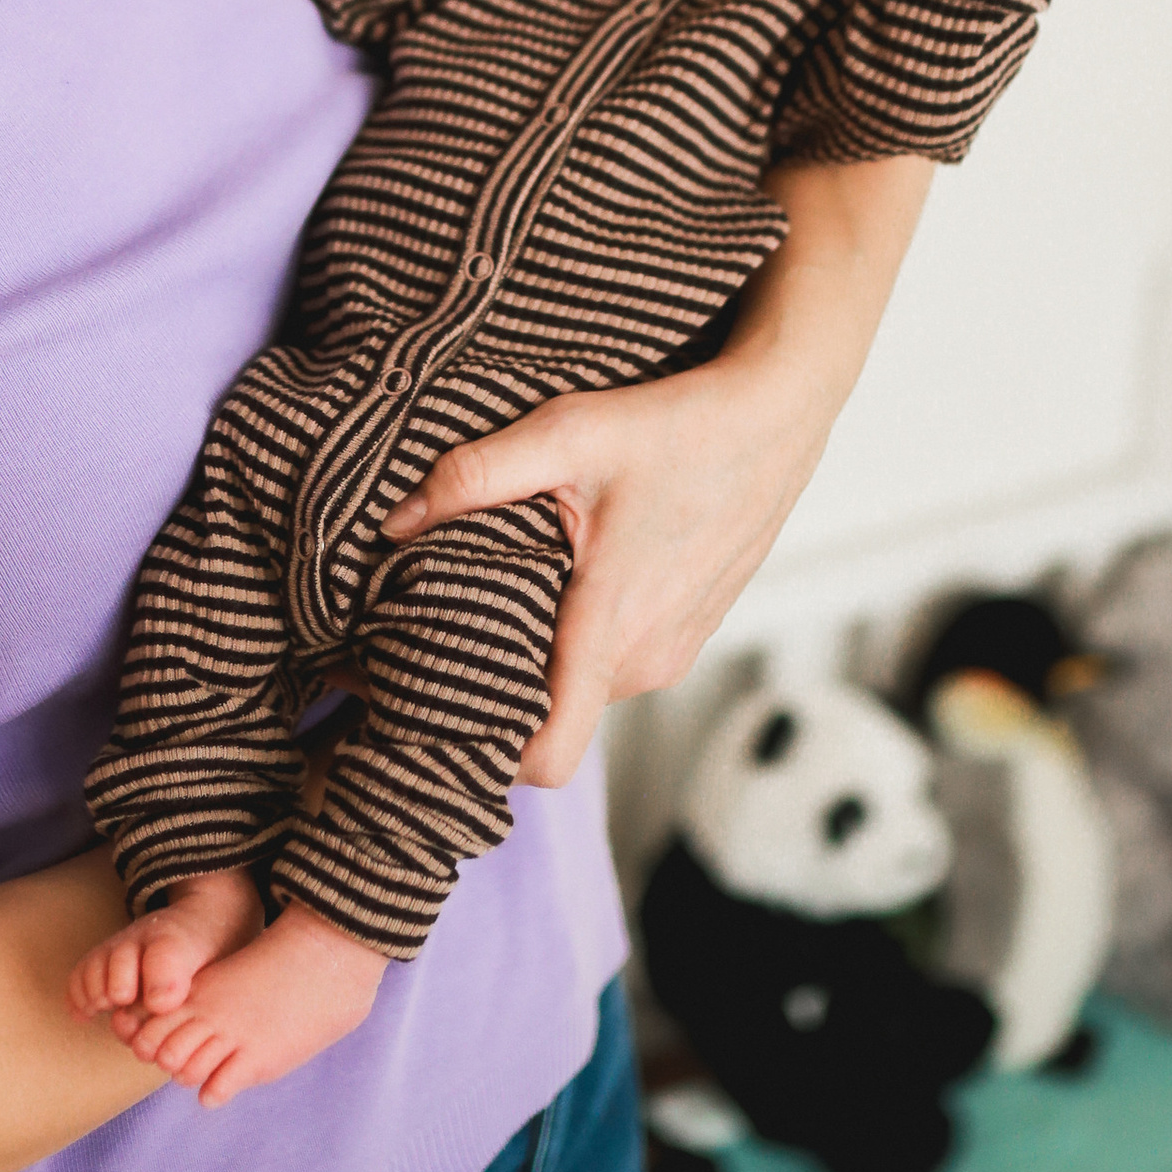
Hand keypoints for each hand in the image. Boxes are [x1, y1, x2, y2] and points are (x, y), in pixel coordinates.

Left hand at [381, 354, 822, 786]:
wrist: (777, 417)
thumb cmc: (678, 425)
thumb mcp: (567, 432)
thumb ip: (475, 476)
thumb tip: (394, 523)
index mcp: (610, 626)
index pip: (548, 754)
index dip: (487, 753)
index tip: (436, 711)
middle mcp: (645, 659)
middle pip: (549, 714)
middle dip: (498, 679)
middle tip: (447, 620)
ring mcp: (672, 652)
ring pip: (581, 686)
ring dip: (543, 651)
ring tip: (510, 584)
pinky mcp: (688, 635)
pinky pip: (614, 662)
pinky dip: (582, 635)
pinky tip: (569, 572)